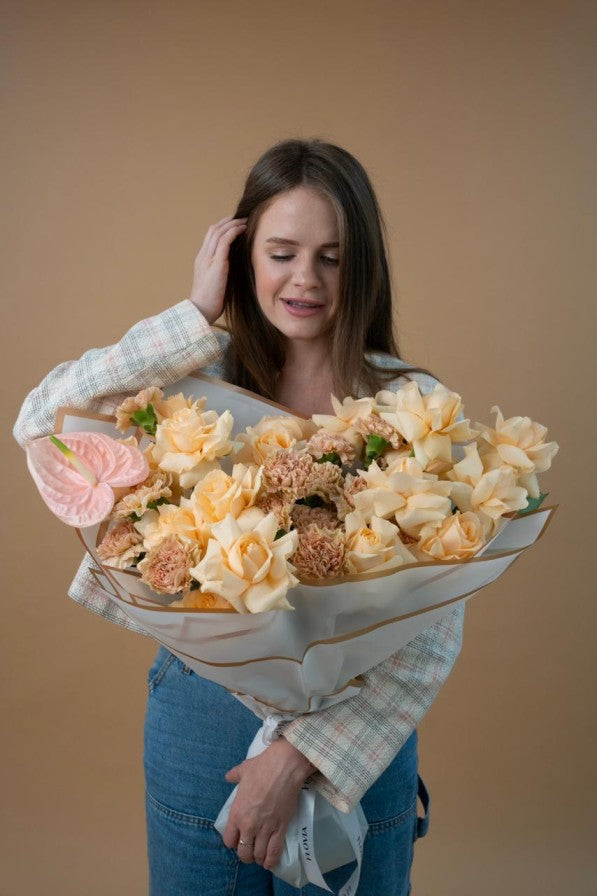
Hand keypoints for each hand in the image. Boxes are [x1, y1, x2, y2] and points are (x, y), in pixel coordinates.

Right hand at [188, 215, 247, 323]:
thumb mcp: (217, 282)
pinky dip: (234, 232)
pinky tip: (243, 229)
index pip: (211, 236)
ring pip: (219, 232)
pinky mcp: (216, 264)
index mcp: (202, 260)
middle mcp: (203, 256)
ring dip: (233, 223)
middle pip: (213, 230)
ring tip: (245, 221)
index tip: (235, 224)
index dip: (223, 227)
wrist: (201, 311)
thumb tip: (236, 267)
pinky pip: (224, 241)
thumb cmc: (210, 302)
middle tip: (242, 218)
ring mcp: (208, 259)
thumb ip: (223, 271)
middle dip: (228, 221)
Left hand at [222, 737, 314, 869]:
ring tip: (260, 857)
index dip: (233, 842)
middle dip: (246, 855)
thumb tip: (228, 776)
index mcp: (237, 813)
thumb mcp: (243, 770)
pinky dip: (272, 861)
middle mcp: (249, 825)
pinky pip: (274, 852)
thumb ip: (234, 776)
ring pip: (259, 855)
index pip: (229, 840)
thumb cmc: (262, 767)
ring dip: (259, 859)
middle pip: (243, 852)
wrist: (284, 767)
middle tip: (250, 851)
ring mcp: (265, 829)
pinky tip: (270, 863)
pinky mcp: (281, 828)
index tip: (238, 840)